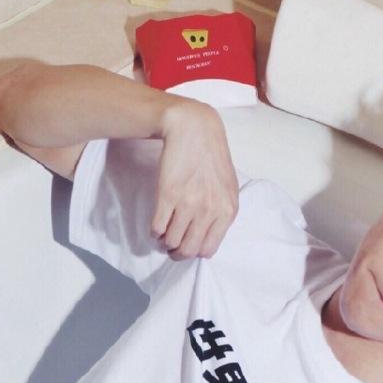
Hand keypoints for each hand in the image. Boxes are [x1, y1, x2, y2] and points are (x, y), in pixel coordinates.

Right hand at [152, 99, 238, 259]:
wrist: (194, 129)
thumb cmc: (211, 157)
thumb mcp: (228, 187)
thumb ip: (222, 213)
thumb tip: (208, 238)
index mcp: (227, 211)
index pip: (208, 250)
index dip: (195, 252)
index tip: (187, 245)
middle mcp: (209, 210)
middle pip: (188, 250)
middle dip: (177, 253)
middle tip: (171, 246)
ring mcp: (188, 203)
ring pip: (171, 241)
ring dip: (164, 242)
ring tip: (163, 233)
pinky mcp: (168, 195)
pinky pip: (157, 228)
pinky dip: (154, 231)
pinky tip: (157, 222)